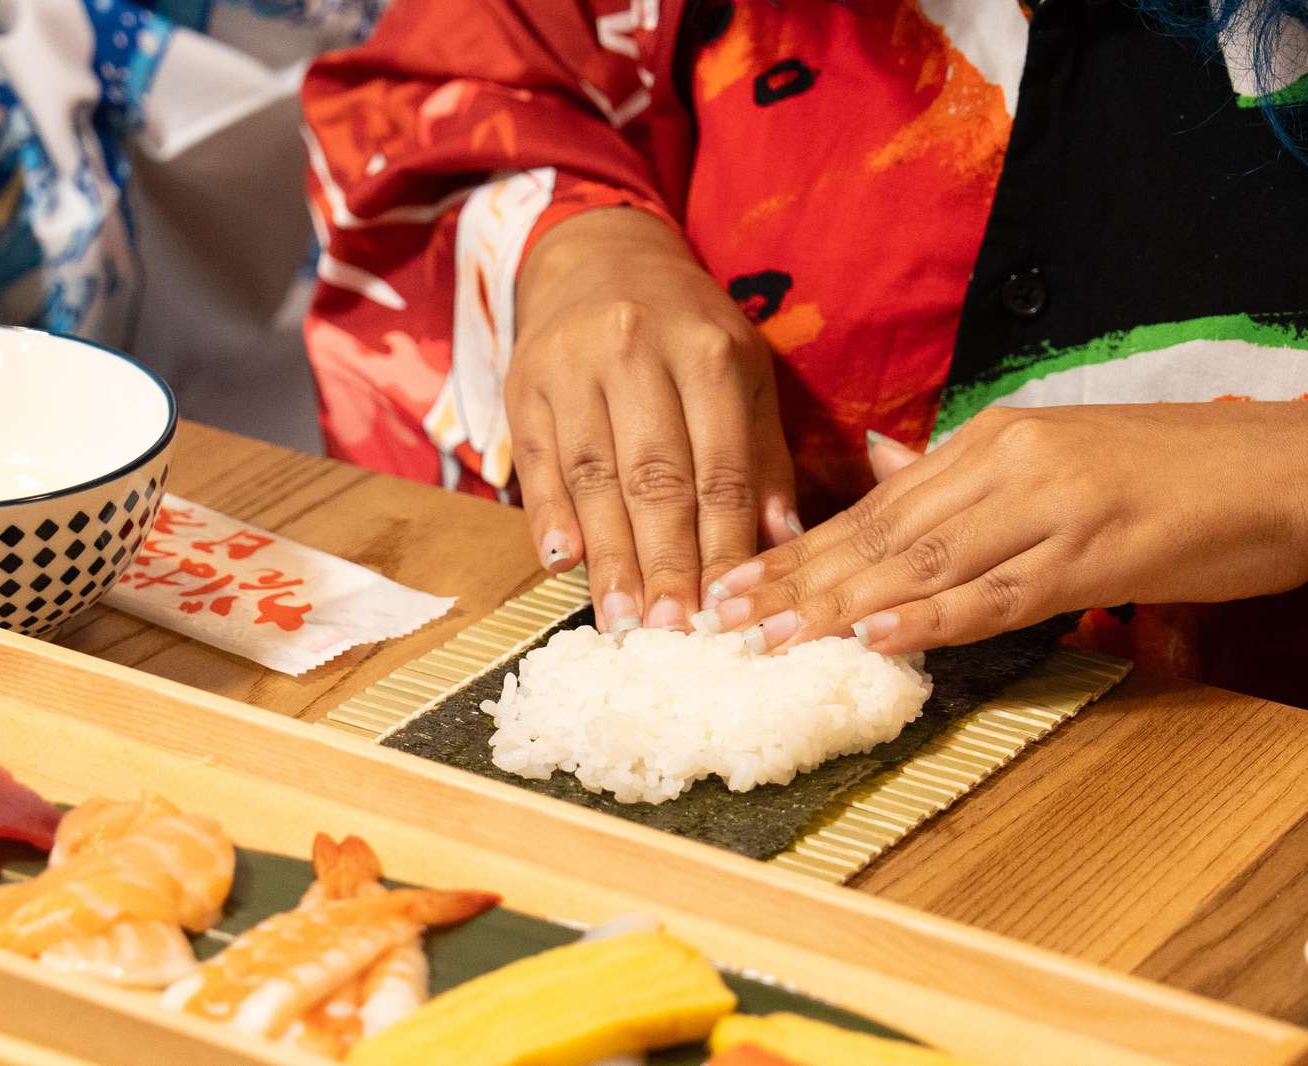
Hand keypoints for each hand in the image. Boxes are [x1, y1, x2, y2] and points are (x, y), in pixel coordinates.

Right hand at [508, 208, 798, 631]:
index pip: (720, 467)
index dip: (723, 544)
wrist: (599, 258)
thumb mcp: (744, 375)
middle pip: (654, 477)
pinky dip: (548, 518)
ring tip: (622, 621)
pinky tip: (562, 565)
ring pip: (593, 478)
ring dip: (608, 558)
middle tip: (673, 631)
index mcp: (707, 351)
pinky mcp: (523, 384)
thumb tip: (784, 544)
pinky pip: (538, 463)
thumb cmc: (688, 331)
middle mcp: (636, 352)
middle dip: (665, 562)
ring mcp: (572, 368)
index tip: (728, 610)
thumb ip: (763, 458)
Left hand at [695, 399, 1307, 653]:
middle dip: (797, 578)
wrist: (1294, 469)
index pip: (879, 504)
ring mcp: (1054, 504)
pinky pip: (1001, 591)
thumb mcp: (1061, 456)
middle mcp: (1012, 462)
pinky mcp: (1100, 549)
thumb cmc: (1182, 474)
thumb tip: (882, 466)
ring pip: (927, 560)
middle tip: (723, 617)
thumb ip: (967, 471)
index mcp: (998, 440)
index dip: (802, 546)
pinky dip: (935, 615)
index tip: (738, 582)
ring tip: (773, 636)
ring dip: (842, 601)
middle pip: (884, 531)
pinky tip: (880, 635)